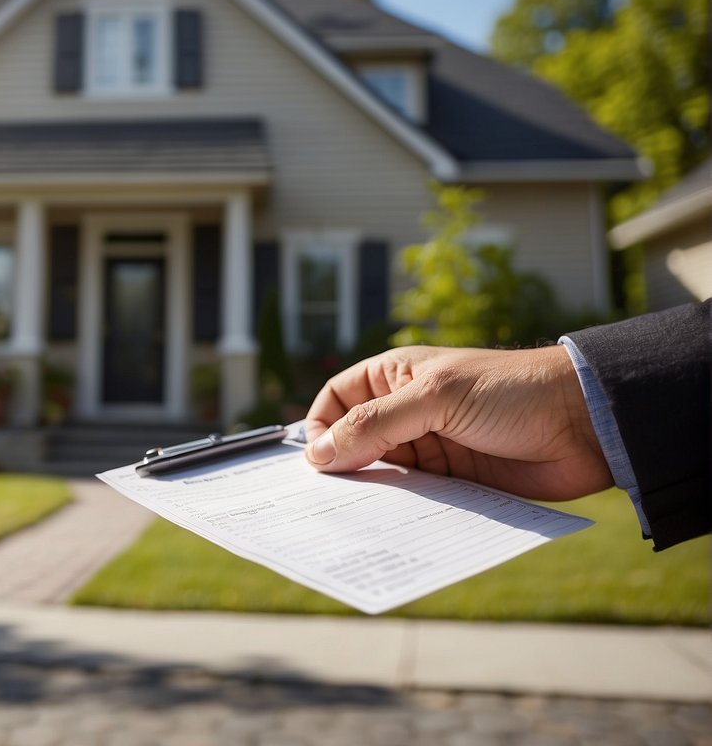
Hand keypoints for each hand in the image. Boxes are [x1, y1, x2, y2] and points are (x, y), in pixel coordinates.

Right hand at [303, 345, 613, 500]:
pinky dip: (403, 512)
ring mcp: (430, 448)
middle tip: (326, 500)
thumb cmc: (512, 390)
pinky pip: (415, 500)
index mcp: (395, 378)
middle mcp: (407, 412)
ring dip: (373, 493)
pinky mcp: (454, 482)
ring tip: (360, 516)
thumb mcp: (435, 398)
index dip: (320, 428)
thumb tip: (320, 453)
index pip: (335, 400)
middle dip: (341, 468)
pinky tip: (396, 525)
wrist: (587, 423)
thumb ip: (376, 424)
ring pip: (383, 475)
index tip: (316, 463)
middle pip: (353, 442)